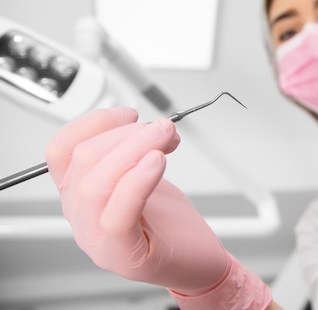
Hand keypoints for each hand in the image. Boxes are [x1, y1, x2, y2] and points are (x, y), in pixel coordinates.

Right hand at [45, 107, 230, 294]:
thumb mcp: (144, 177)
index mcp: (80, 194)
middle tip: (163, 128)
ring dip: (136, 148)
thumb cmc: (172, 224)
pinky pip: (117, 215)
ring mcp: (98, 240)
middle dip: (128, 132)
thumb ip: (131, 152)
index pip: (62, 151)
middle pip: (84, 160)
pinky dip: (137, 181)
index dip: (94, 123)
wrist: (198, 261)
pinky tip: (158, 163)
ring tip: (167, 139)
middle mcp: (82, 216)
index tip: (129, 114)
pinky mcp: (123, 256)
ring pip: (97, 184)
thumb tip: (135, 122)